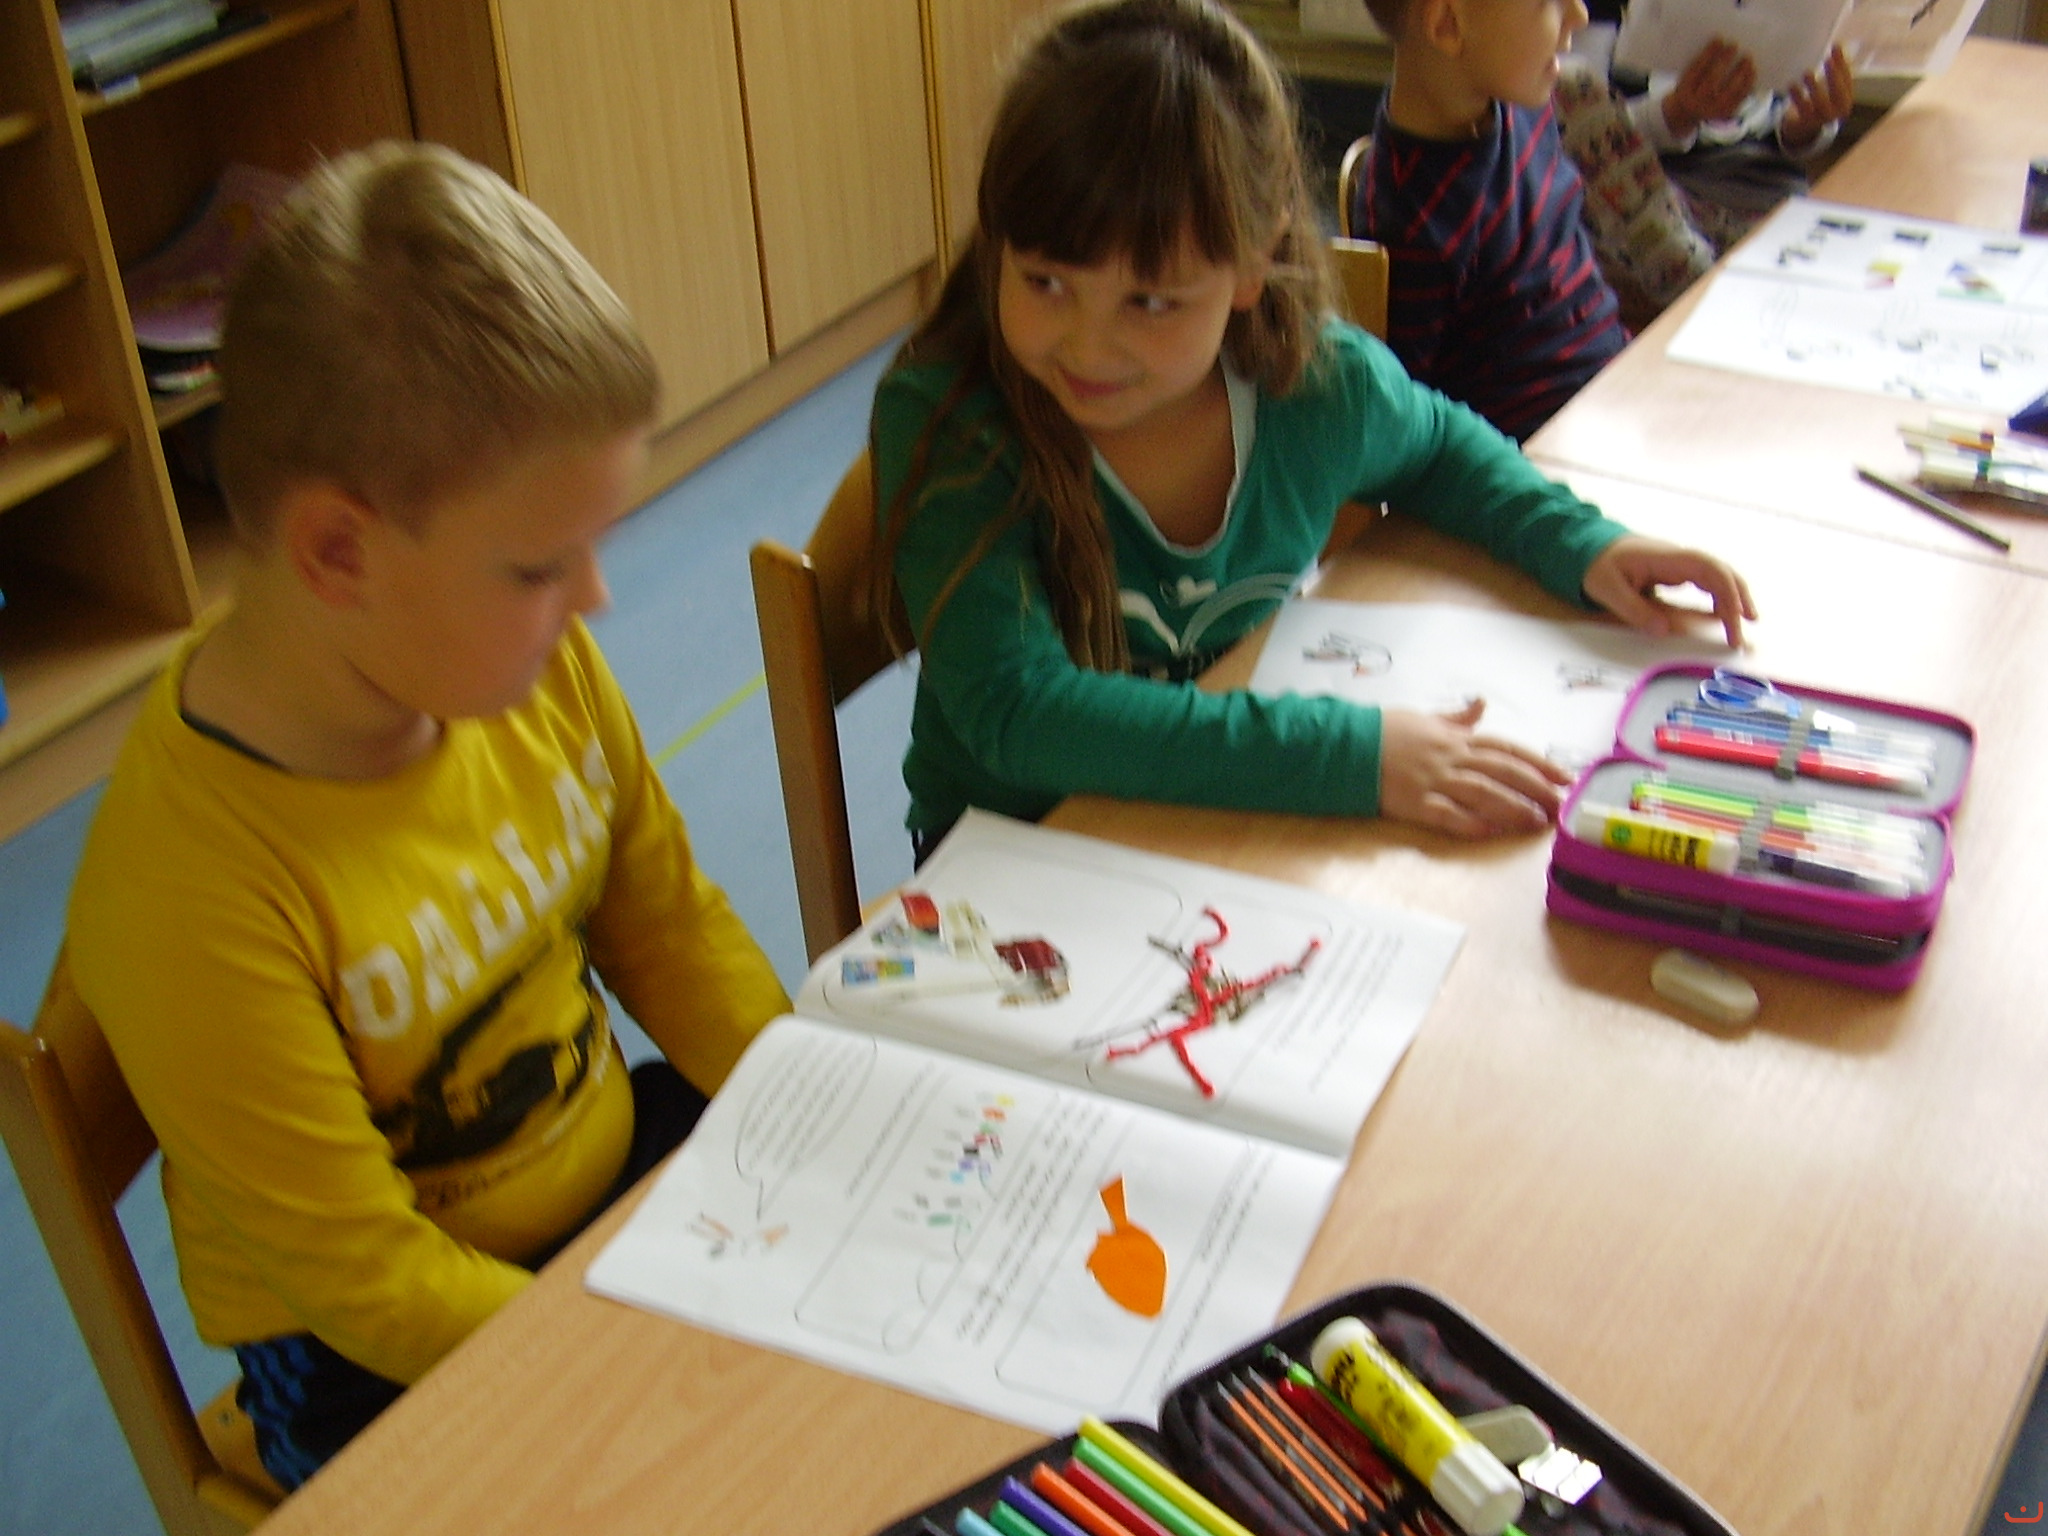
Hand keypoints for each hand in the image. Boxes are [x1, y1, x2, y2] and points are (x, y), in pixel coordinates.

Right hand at [1379, 700, 1571, 838]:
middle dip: (1536, 789)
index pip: (1507, 749)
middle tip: (1561, 805)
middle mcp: (1450, 758)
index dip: (1539, 763)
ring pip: (1482, 793)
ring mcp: (1433, 781)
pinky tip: (1491, 831)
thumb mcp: (1424, 717)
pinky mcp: (1413, 803)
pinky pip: (1447, 815)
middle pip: (1503, 772)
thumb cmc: (1384, 730)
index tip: (1565, 776)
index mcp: (1456, 738)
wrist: (1345, 744)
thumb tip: (1481, 705)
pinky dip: (1471, 823)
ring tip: (1536, 821)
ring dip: (1512, 808)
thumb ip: (1456, 718)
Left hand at [1581, 534, 1756, 647]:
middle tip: (1744, 630)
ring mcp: (1680, 563)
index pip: (1709, 569)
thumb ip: (1635, 610)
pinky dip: (1720, 597)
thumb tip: (1664, 631)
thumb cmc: (1599, 564)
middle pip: (1721, 572)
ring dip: (1733, 598)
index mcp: (1666, 558)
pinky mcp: (1678, 571)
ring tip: (1742, 626)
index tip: (1734, 619)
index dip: (1727, 593)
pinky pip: (1706, 581)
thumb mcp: (1608, 590)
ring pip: (1718, 576)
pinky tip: (1725, 615)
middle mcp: (1680, 558)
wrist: (1592, 546)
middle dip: (1738, 599)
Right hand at [1664, 38, 1756, 138]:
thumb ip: (1700, 65)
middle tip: (1734, 45)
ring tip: (1748, 57)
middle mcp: (1696, 103)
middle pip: (1711, 80)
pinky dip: (1747, 84)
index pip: (1696, 70)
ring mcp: (1712, 110)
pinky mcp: (1725, 113)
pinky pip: (1739, 98)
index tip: (1719, 39)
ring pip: (1728, 90)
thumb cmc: (1690, 87)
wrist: (1685, 114)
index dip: (1708, 54)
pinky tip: (1752, 71)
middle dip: (1724, 61)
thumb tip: (1722, 45)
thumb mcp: (1686, 77)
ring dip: (1740, 72)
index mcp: (1684, 91)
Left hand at [1781, 45, 1853, 150]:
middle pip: (1838, 91)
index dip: (1842, 62)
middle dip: (1833, 75)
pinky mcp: (1807, 123)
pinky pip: (1803, 110)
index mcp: (1846, 98)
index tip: (1835, 46)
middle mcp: (1839, 110)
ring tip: (1807, 73)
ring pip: (1820, 102)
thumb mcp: (1829, 85)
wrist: (1804, 126)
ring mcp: (1824, 119)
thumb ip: (1833, 68)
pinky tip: (1791, 85)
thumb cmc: (1819, 99)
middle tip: (1827, 60)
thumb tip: (1836, 44)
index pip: (1847, 78)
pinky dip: (1797, 97)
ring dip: (1814, 86)